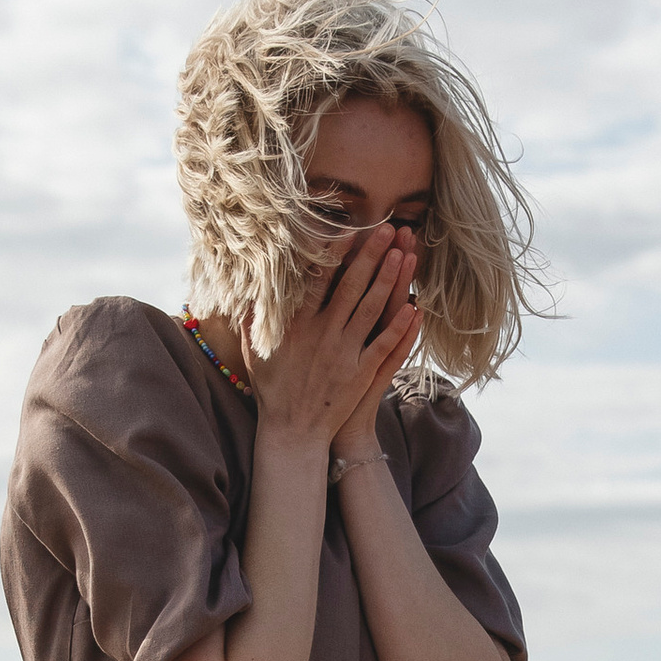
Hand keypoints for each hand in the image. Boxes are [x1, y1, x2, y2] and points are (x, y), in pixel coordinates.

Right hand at [248, 226, 420, 457]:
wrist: (291, 431)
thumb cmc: (271, 389)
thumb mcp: (254, 350)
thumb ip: (251, 317)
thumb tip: (245, 289)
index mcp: (297, 324)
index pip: (319, 280)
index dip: (335, 254)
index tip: (349, 230)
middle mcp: (322, 334)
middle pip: (351, 286)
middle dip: (371, 255)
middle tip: (388, 229)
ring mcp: (344, 353)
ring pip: (371, 309)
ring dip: (389, 281)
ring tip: (404, 254)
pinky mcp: (360, 373)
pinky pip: (384, 345)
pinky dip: (400, 326)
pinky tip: (415, 307)